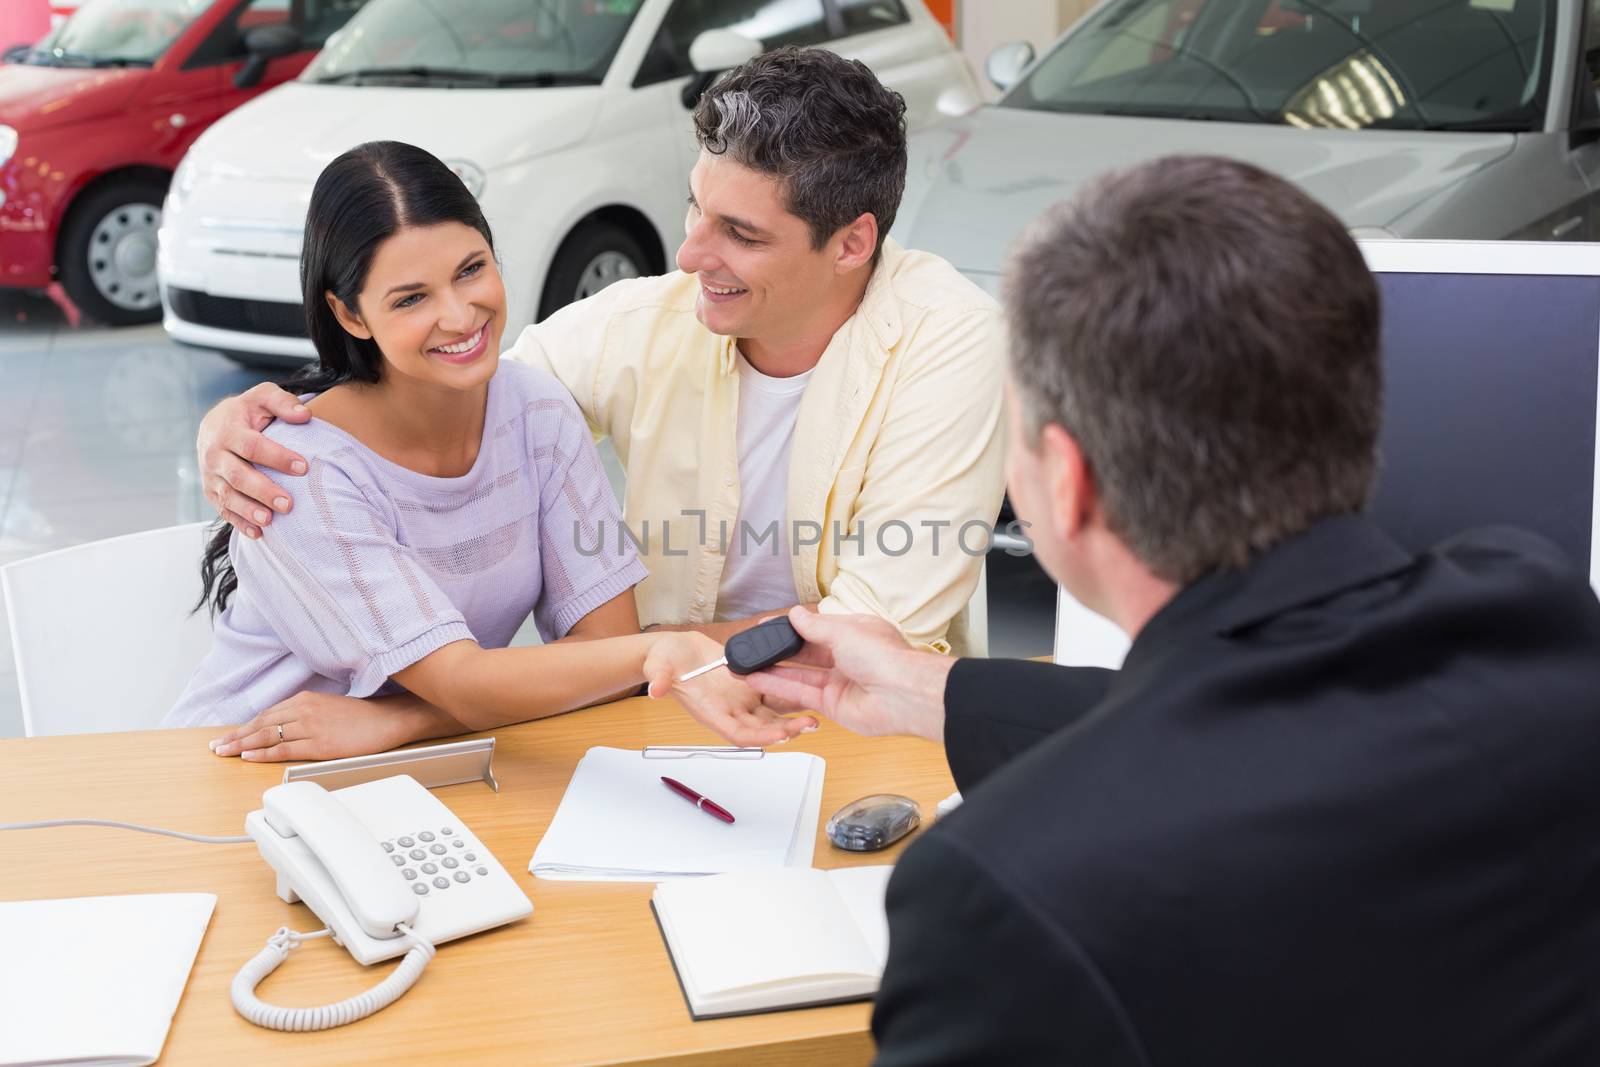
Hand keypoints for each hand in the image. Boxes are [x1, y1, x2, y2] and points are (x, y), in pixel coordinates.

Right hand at [199, 383, 311, 538]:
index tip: (303, 467)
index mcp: (228, 431)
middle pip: (239, 476)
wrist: (215, 425)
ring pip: (228, 496)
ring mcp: (211, 476)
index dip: (277, 457)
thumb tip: (305, 415)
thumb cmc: (248, 412)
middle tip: (289, 504)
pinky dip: (239, 523)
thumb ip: (283, 402)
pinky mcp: (211, 492)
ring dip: (248, 511)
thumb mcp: (262, 397)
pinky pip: (223, 510)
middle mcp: (215, 455)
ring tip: (270, 521)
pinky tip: (258, 534)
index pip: (253, 447)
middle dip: (263, 491)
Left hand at [208, 691, 425, 761]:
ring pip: (267, 736)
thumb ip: (304, 713)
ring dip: (242, 745)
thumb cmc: (361, 717)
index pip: (266, 715)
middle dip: (235, 736)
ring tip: (225, 753)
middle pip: (261, 724)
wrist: (387, 720)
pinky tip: (249, 756)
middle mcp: (304, 710)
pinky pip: (284, 749)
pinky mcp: (319, 744)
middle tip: (216, 747)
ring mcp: (311, 727)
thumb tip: (282, 727)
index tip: (228, 736)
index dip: (244, 727)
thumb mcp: (328, 707)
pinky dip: (264, 753)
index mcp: (305, 699)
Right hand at [643, 631, 817, 746]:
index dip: (759, 737)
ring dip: (794, 717)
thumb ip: (659, 678)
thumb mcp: (660, 666)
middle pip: (762, 728)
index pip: (738, 734)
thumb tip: (654, 689)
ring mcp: (742, 699)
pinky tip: (809, 688)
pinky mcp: (751, 684)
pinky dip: (791, 694)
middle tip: (808, 725)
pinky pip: (775, 692)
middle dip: (785, 730)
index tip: (778, 735)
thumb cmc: (665, 660)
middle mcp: (731, 710)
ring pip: (773, 713)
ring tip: (817, 716)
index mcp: (711, 712)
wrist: (674, 649)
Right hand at [743, 607, 952, 740]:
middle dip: (780, 649)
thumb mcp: (843, 631)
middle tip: (754, 646)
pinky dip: (778, 687)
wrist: (901, 696)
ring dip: (774, 670)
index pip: (819, 626)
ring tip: (747, 665)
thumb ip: (815, 626)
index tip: (770, 624)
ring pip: (800, 674)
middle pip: (807, 652)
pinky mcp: (833, 705)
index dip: (794, 625)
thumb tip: (795, 614)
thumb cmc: (884, 658)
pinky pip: (800, 694)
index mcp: (856, 632)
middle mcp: (848, 657)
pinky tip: (758, 680)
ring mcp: (840, 682)